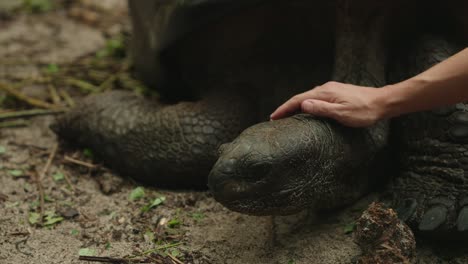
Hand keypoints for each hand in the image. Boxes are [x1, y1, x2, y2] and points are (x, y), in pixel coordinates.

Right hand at [270, 81, 387, 126]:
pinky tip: (306, 110)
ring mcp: (331, 89)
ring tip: (287, 115)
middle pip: (301, 97)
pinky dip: (306, 103)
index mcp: (325, 93)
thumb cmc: (364, 111)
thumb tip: (302, 105)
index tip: (273, 117)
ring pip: (308, 96)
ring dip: (296, 105)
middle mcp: (326, 88)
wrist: (383, 102)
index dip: (284, 108)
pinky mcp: (337, 92)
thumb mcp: (342, 113)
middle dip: (287, 107)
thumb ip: (321, 109)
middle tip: (276, 118)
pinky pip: (316, 97)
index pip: (298, 100)